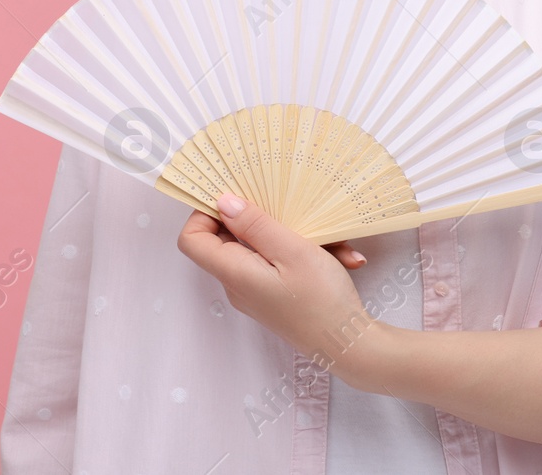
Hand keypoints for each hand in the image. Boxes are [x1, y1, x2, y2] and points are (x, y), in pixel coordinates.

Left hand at [177, 193, 384, 377]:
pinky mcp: (274, 294)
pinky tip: (338, 256)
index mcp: (234, 273)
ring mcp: (255, 290)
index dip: (204, 212)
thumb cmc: (322, 299)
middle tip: (291, 208)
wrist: (349, 345)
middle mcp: (238, 283)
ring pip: (261, 248)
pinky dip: (301, 253)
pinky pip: (278, 263)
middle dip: (260, 219)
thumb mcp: (292, 251)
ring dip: (292, 236)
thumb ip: (255, 225)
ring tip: (331, 241)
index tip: (234, 195)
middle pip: (228, 239)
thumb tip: (223, 202)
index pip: (192, 238)